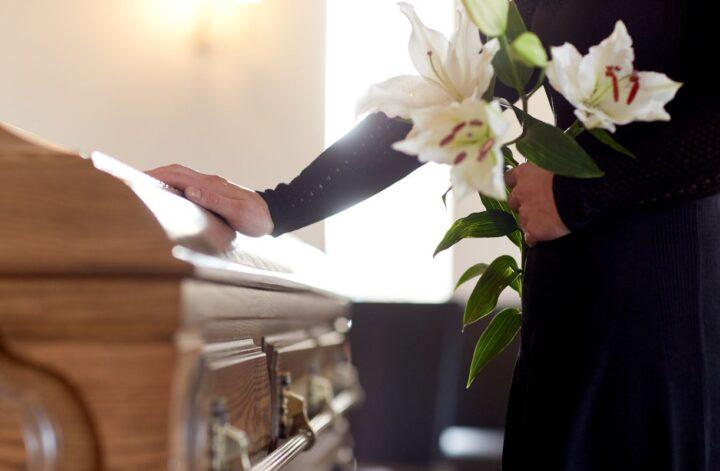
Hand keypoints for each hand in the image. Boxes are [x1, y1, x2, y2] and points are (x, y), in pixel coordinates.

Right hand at [146, 164, 273, 236]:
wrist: (274, 216)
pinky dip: (172, 188)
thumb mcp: (237, 212)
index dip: (157, 175)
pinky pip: (188, 187)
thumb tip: (190, 190)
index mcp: (211, 185)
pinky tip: (166, 197)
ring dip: (162, 180)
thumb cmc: (257, 218)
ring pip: (181, 178)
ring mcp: (211, 187)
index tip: (138, 178)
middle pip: (175, 173)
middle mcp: (209, 182)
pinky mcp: (213, 194)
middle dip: (154, 176)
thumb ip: (214, 201)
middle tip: (132, 182)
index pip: (178, 175)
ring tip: (143, 189)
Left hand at [505, 163, 569, 246]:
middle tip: (538, 206)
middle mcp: (521, 192)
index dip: (516, 184)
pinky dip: (535, 238)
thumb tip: (548, 175)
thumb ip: (545, 171)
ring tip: (545, 223)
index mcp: (525, 173)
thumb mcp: (556, 163)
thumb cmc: (573, 173)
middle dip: (522, 205)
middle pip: (513, 202)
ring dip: (530, 222)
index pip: (509, 178)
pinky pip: (530, 238)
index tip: (523, 187)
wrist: (581, 192)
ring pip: (521, 221)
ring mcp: (525, 212)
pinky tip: (543, 237)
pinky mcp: (534, 229)